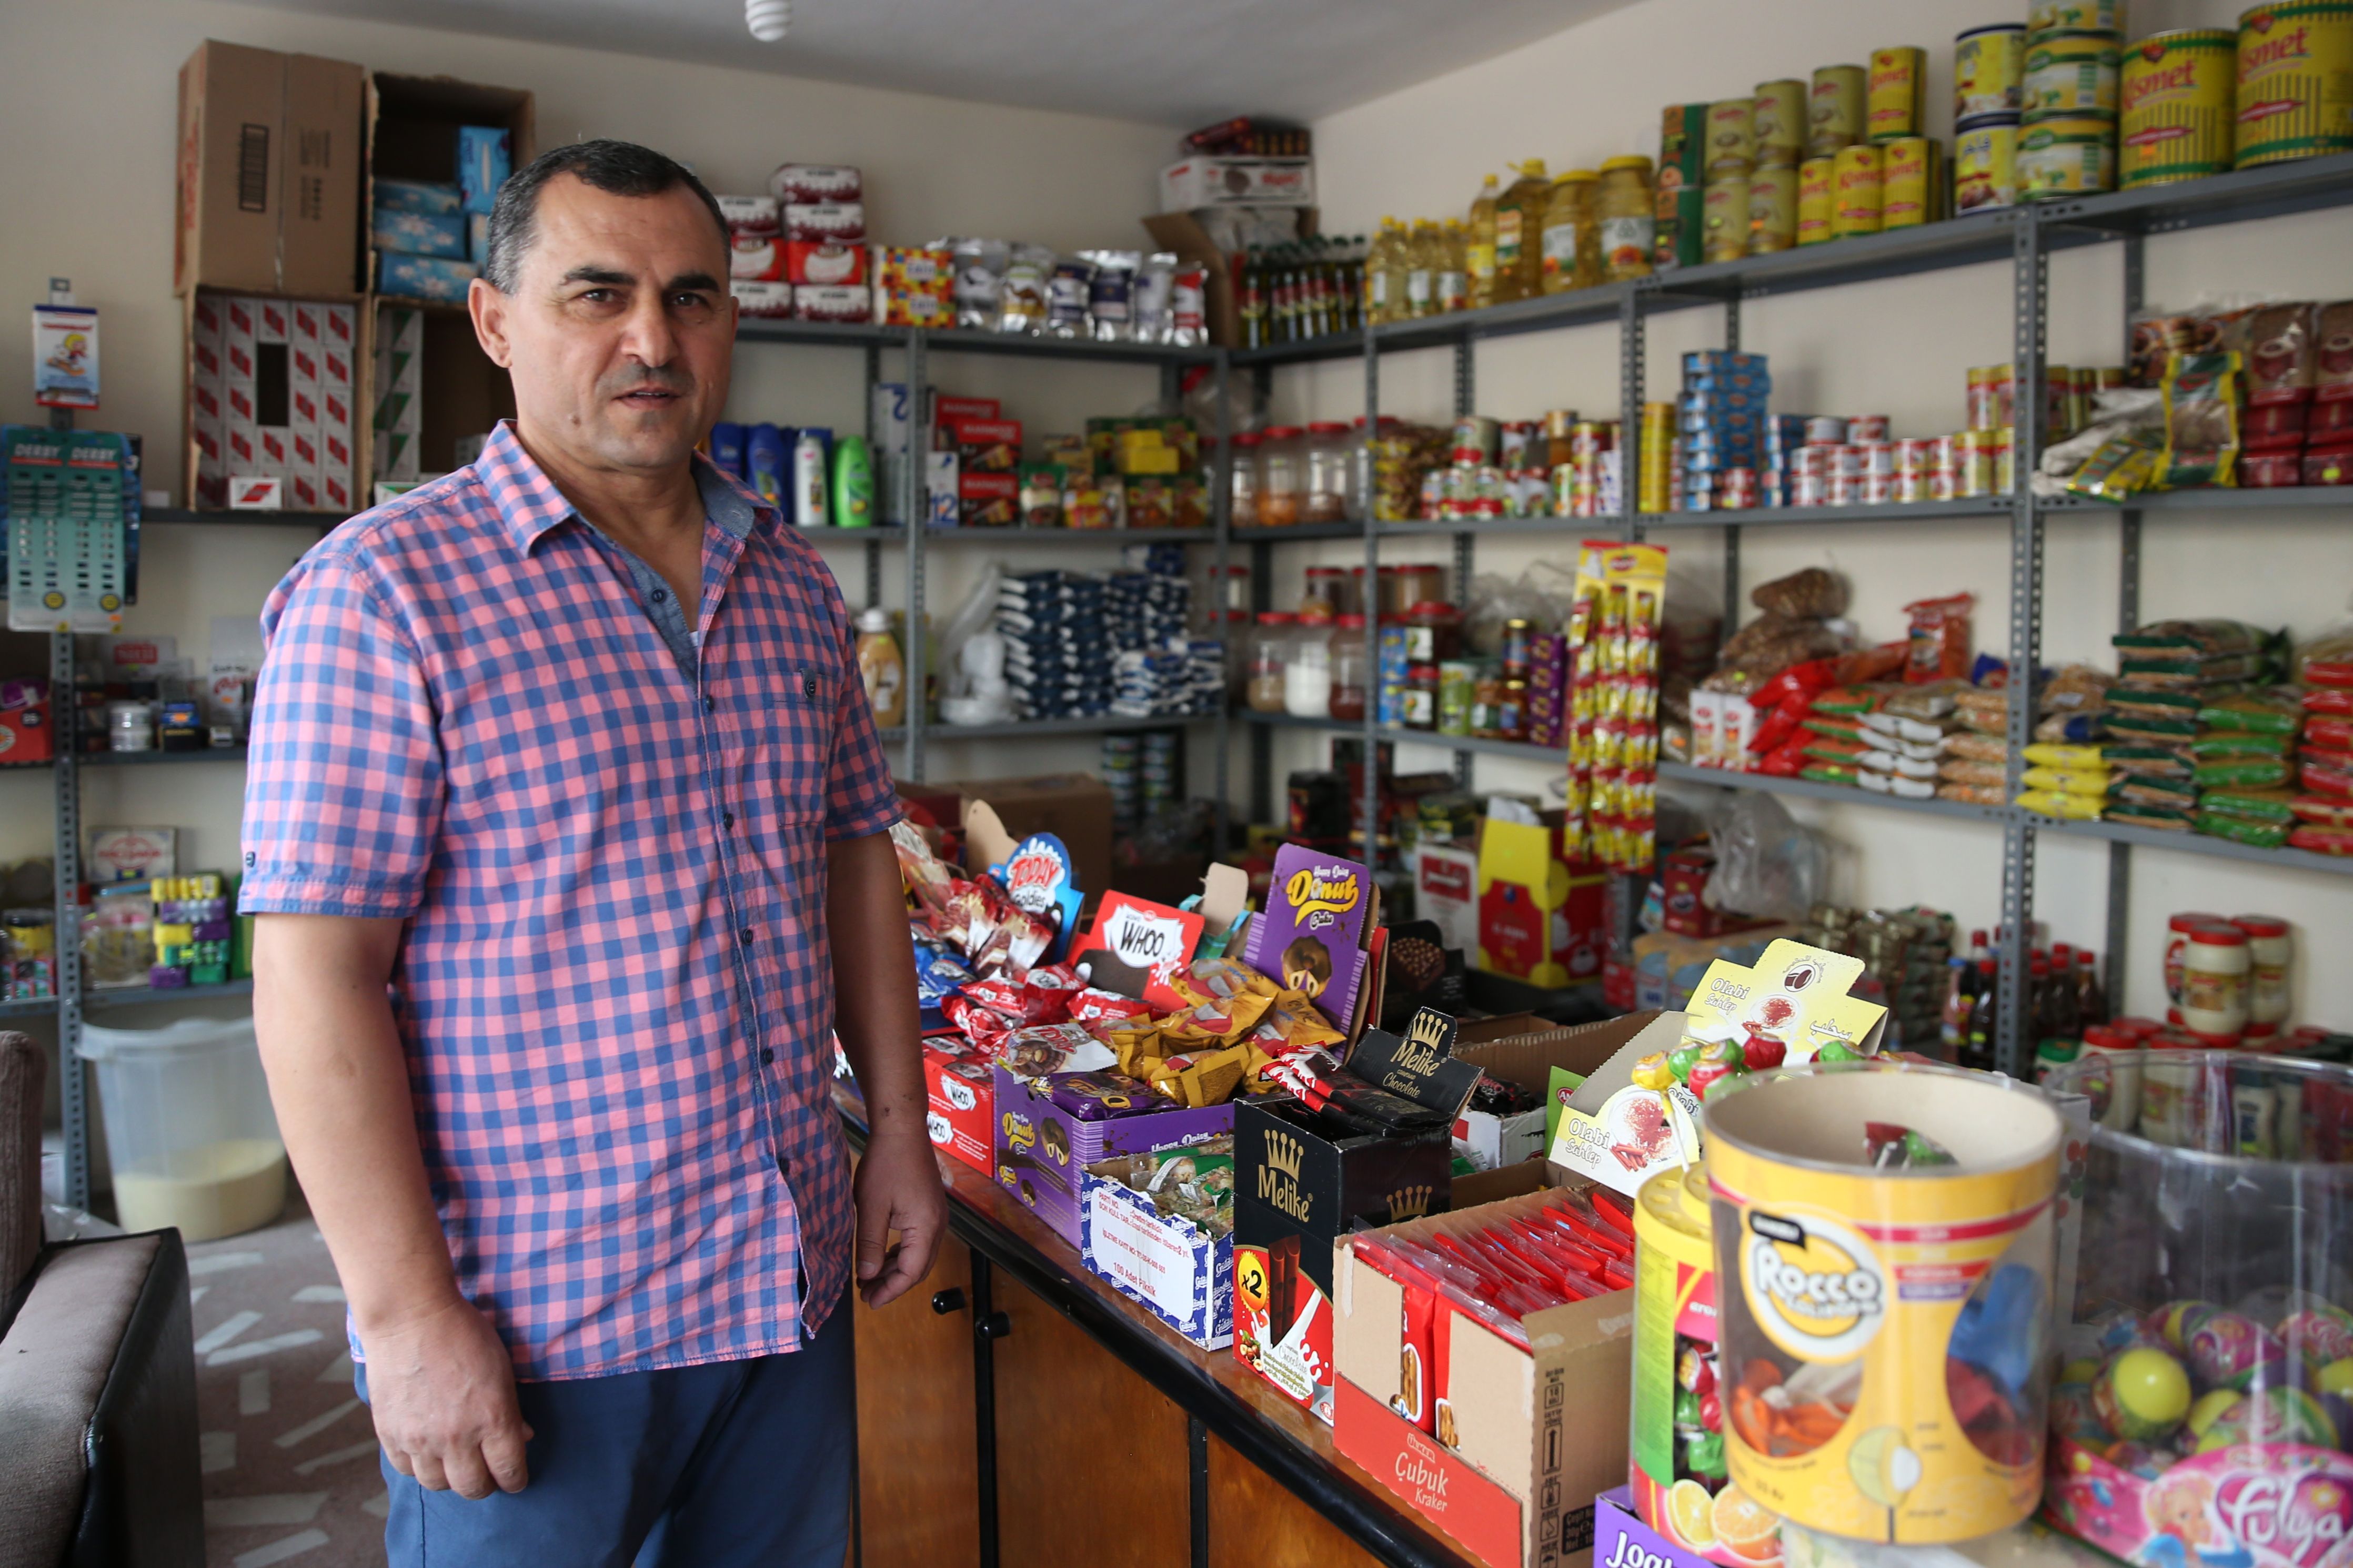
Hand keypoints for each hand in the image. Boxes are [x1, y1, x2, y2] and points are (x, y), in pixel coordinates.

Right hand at [362, 1295, 533, 1498]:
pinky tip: (427, 1452)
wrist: (410, 1317)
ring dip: (450, 1478)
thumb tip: (522, 1437)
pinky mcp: (390, 1435)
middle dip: (485, 1485)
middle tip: (486, 1475)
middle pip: (472, 1488)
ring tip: (455, 1463)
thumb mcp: (502, 1368)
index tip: (515, 1479)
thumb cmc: (463, 1334)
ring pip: (437, 1485)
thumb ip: (511, 1410)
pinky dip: (419, 1467)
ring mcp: (419, 1439)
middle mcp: (456, 1437)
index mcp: (492, 1418)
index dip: (515, 1480)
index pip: (509, 1471)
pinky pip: (406, 1470)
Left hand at [853, 1130, 947, 1307]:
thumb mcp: (871, 1207)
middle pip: (919, 1268)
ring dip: (896, 1269)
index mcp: (926, 1227)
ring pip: (919, 1255)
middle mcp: (937, 1225)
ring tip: (869, 1278)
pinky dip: (901, 1254)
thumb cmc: (886, 1164)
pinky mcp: (929, 1208)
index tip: (869, 1301)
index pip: (911, 1272)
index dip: (890, 1290)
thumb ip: (870, 1245)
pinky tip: (883, 1256)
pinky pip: (919, 1241)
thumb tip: (868, 1277)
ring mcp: (936, 1216)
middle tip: (866, 1295)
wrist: (901, 1129)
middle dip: (893, 1284)